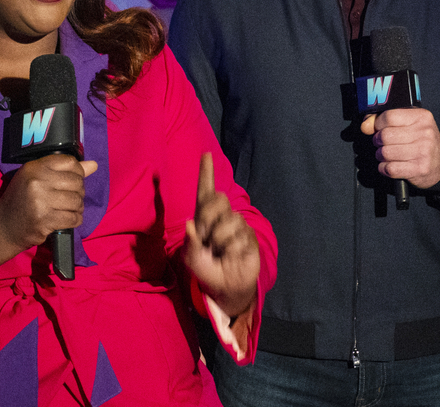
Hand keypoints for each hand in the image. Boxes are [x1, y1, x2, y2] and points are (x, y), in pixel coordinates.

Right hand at [0, 154, 97, 249]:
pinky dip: (75, 220)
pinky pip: (73, 218)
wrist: (4, 225)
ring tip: (68, 210)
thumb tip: (94, 165)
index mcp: (34, 167)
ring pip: (77, 201)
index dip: (77, 172)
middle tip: (70, 199)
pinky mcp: (45, 220)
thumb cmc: (22, 200)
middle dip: (79, 192)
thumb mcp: (37, 179)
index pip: (69, 162)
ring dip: (77, 208)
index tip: (72, 181)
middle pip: (76, 182)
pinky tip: (66, 219)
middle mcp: (37, 181)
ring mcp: (40, 201)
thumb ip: (65, 171)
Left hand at [182, 153, 258, 317]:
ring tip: (219, 251)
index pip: (206, 191)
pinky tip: (231, 255)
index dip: (206, 173)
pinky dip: (231, 248)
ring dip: (219, 239)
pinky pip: (239, 236)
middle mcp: (221, 216)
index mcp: (204, 216)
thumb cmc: (206, 268)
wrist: (224, 286)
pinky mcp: (249, 236)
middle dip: (208, 219)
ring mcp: (237, 225)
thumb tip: (191, 224)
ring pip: (229, 220)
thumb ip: (190, 242)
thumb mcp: (192, 258)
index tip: (206, 154)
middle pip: (218, 200)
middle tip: (205, 239)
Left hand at [360, 108, 439, 188]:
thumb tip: (365, 125)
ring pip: (385, 153)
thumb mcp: (408, 124)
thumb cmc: (421, 141)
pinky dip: (384, 168)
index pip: (389, 116)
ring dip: (381, 156)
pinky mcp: (420, 169)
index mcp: (422, 117)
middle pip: (384, 136)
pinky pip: (389, 168)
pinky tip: (391, 165)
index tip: (379, 128)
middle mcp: (425, 133)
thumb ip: (384, 120)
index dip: (378, 124)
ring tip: (389, 155)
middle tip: (384, 144)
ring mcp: (423, 152)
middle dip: (378, 141)